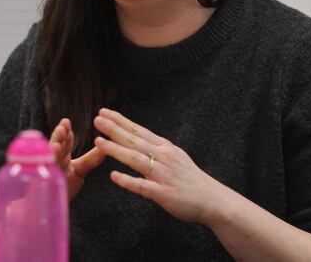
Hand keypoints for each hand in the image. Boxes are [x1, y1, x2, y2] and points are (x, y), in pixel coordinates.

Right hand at [49, 118, 106, 200]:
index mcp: (61, 158)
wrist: (52, 209)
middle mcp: (53, 163)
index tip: (66, 122)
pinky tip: (47, 166)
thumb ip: (91, 159)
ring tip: (56, 145)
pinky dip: (45, 170)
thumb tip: (105, 146)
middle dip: (57, 138)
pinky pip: (41, 176)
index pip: (63, 143)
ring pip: (47, 161)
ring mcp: (46, 174)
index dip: (65, 134)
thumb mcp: (80, 171)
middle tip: (62, 127)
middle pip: (54, 148)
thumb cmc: (64, 188)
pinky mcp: (42, 185)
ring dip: (50, 153)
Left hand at [93, 108, 222, 224]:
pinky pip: (143, 186)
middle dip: (114, 129)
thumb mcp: (175, 156)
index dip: (121, 121)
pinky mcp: (164, 194)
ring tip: (99, 141)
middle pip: (135, 140)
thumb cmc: (191, 179)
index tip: (104, 112)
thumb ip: (157, 148)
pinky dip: (128, 181)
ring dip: (116, 149)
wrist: (213, 199)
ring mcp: (164, 175)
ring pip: (136, 159)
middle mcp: (164, 157)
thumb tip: (138, 139)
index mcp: (165, 148)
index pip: (139, 131)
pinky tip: (114, 176)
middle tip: (97, 119)